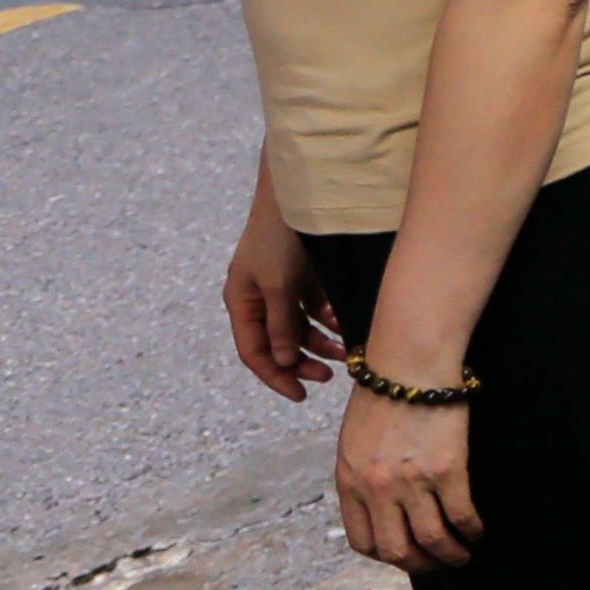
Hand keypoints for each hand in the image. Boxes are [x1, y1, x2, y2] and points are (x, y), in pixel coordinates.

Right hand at [226, 189, 336, 400]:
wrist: (302, 193)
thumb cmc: (281, 238)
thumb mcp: (279, 285)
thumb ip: (281, 325)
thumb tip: (282, 362)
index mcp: (242, 302)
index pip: (254, 352)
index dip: (275, 376)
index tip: (301, 396)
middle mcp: (259, 297)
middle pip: (279, 343)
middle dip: (303, 361)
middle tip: (331, 376)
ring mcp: (282, 286)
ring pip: (302, 327)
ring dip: (323, 342)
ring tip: (347, 352)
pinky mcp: (305, 275)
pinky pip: (317, 308)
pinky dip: (331, 318)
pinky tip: (347, 323)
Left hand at [332, 384, 478, 573]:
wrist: (409, 366)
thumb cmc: (383, 396)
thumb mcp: (354, 442)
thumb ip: (362, 477)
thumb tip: (382, 507)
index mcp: (350, 482)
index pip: (364, 542)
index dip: (388, 556)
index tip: (406, 554)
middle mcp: (377, 488)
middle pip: (398, 550)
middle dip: (421, 565)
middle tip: (439, 564)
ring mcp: (412, 481)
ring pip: (432, 540)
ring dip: (450, 555)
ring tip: (462, 555)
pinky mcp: (447, 469)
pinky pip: (461, 515)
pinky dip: (471, 530)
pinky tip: (477, 531)